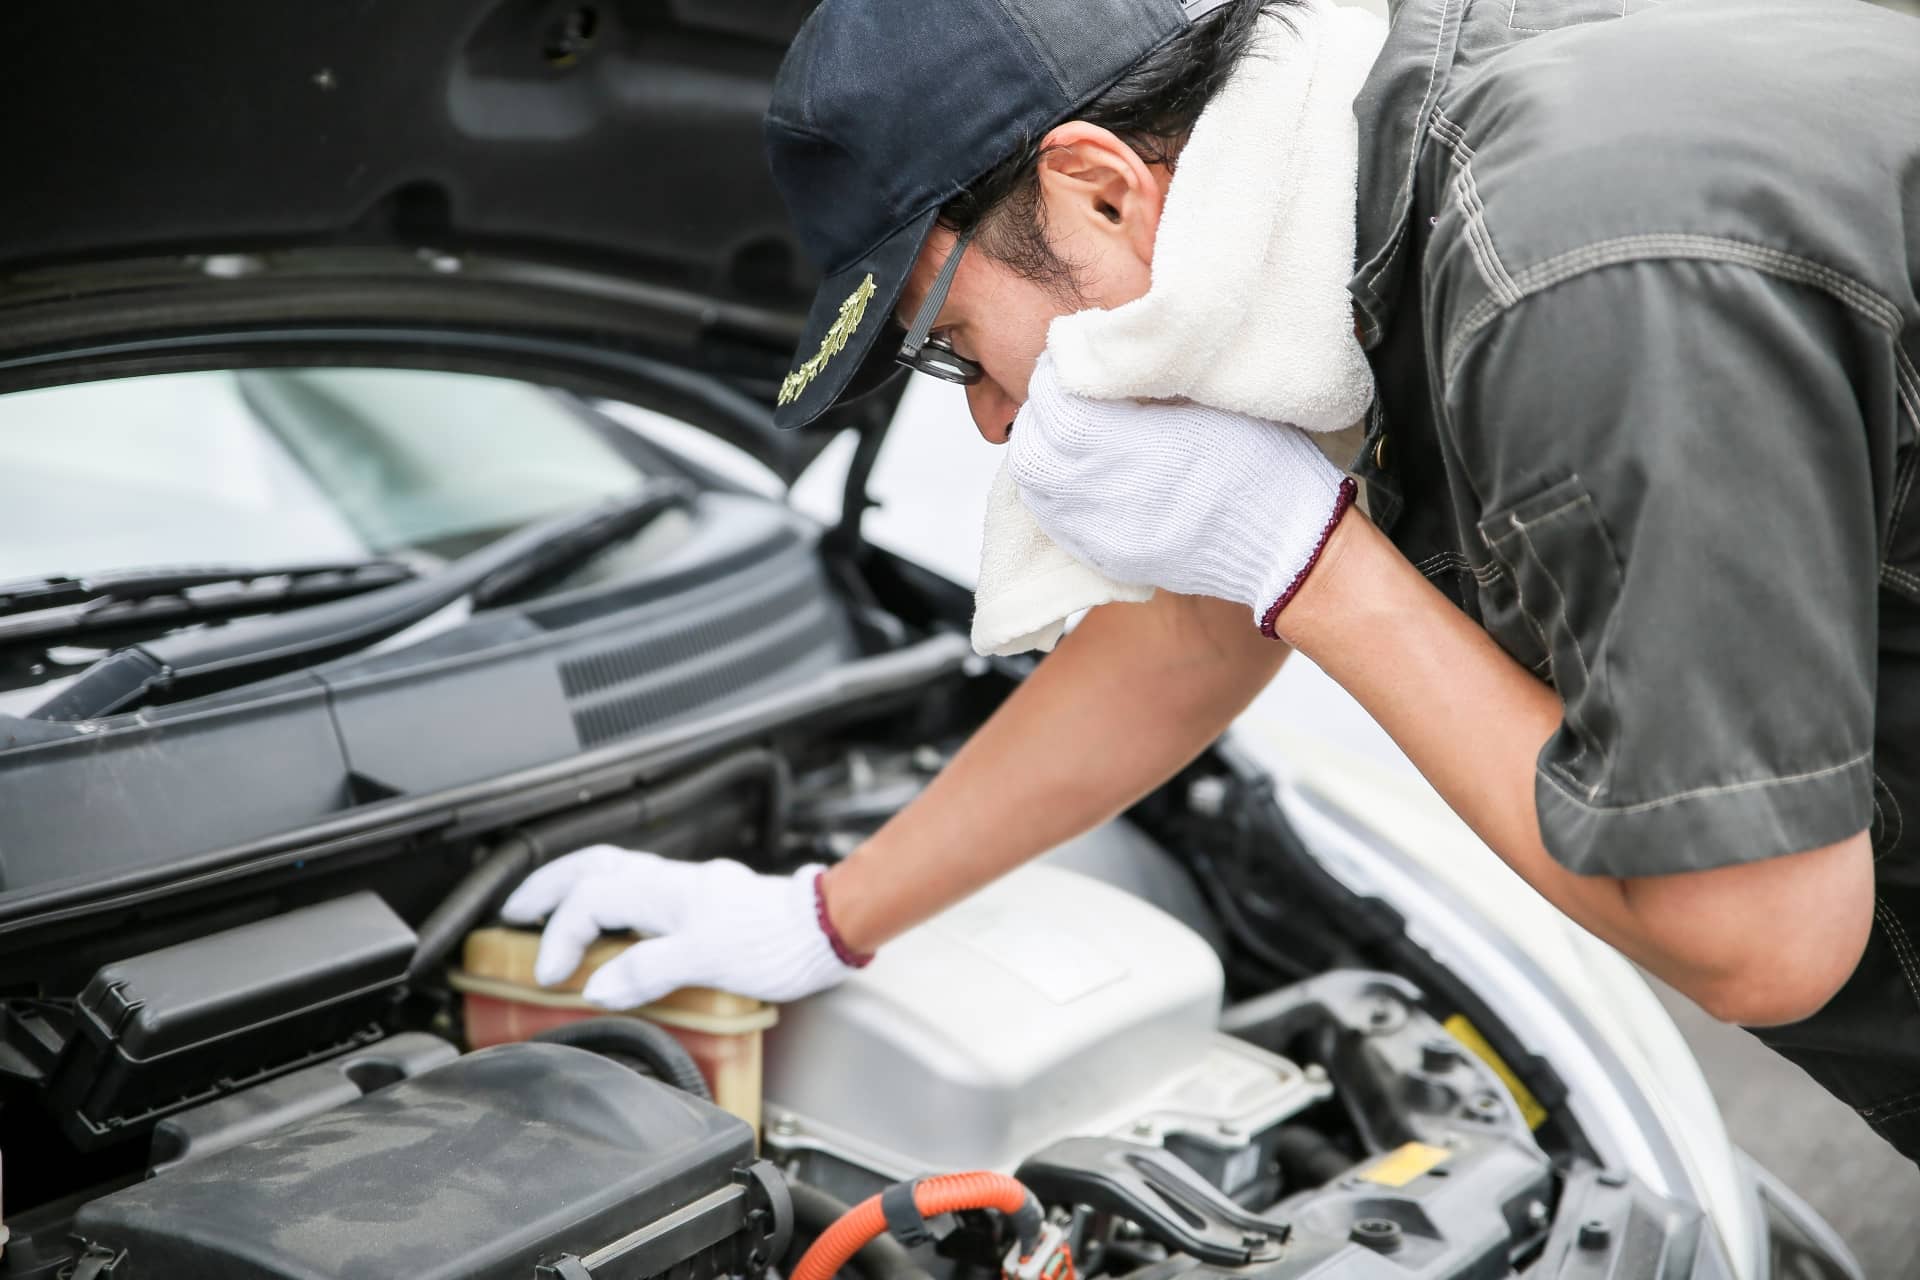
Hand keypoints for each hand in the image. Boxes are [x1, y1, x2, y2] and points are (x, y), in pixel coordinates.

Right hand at [499, 845, 863, 1007]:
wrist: (829, 930)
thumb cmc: (780, 941)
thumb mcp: (710, 958)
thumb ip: (649, 969)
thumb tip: (596, 987)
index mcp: (664, 889)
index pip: (589, 901)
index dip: (559, 935)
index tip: (547, 975)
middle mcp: (670, 882)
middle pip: (591, 867)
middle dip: (545, 886)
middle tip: (511, 911)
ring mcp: (686, 892)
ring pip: (614, 874)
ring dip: (573, 889)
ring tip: (545, 912)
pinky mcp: (702, 907)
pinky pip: (638, 894)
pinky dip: (608, 904)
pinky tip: (609, 927)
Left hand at [1006, 353, 1355, 635]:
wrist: (1288, 545)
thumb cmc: (1266, 464)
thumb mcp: (1215, 401)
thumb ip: (1153, 379)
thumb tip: (1111, 352)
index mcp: (1138, 448)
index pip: (1058, 406)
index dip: (1053, 375)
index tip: (1068, 354)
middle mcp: (1109, 496)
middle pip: (1031, 448)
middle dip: (1038, 411)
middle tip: (1061, 388)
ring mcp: (1104, 534)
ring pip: (1033, 488)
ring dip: (1038, 450)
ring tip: (1063, 427)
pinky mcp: (1108, 558)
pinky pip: (1053, 521)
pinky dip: (1049, 490)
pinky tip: (1072, 471)